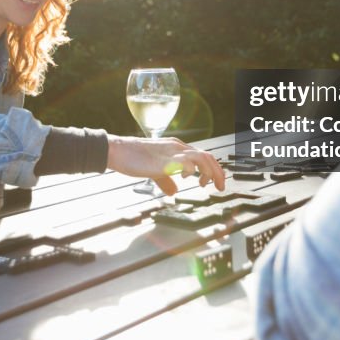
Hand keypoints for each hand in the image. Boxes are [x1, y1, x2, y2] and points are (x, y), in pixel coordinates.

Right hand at [105, 135, 225, 195]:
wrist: (118, 151)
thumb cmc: (133, 158)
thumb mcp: (154, 170)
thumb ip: (165, 180)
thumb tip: (173, 191)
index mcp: (176, 148)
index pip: (203, 155)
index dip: (212, 169)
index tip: (214, 182)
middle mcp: (177, 148)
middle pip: (207, 156)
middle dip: (217, 172)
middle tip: (220, 186)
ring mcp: (171, 153)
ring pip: (201, 157)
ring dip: (209, 172)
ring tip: (206, 184)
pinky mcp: (164, 160)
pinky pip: (184, 161)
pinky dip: (191, 170)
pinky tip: (186, 178)